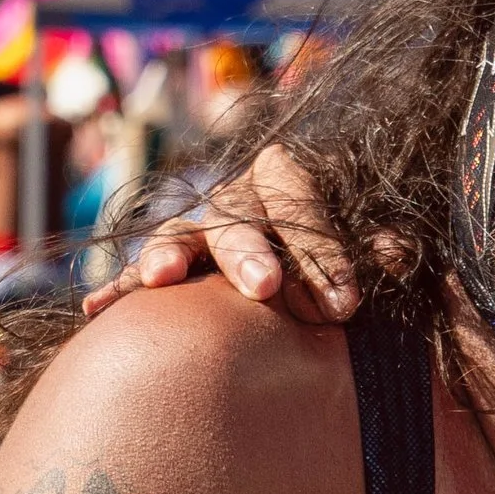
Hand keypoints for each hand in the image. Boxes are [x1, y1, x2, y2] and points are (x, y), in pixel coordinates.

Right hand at [81, 143, 364, 322]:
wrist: (323, 299)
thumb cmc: (353, 279)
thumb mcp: (377, 264)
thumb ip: (383, 256)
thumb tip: (397, 251)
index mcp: (293, 182)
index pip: (301, 198)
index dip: (322, 246)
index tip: (345, 302)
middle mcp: (243, 199)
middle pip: (236, 210)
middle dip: (248, 248)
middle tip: (265, 288)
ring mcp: (202, 230)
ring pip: (183, 231)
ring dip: (172, 252)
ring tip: (163, 277)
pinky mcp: (171, 269)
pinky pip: (140, 278)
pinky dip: (120, 290)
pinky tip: (98, 310)